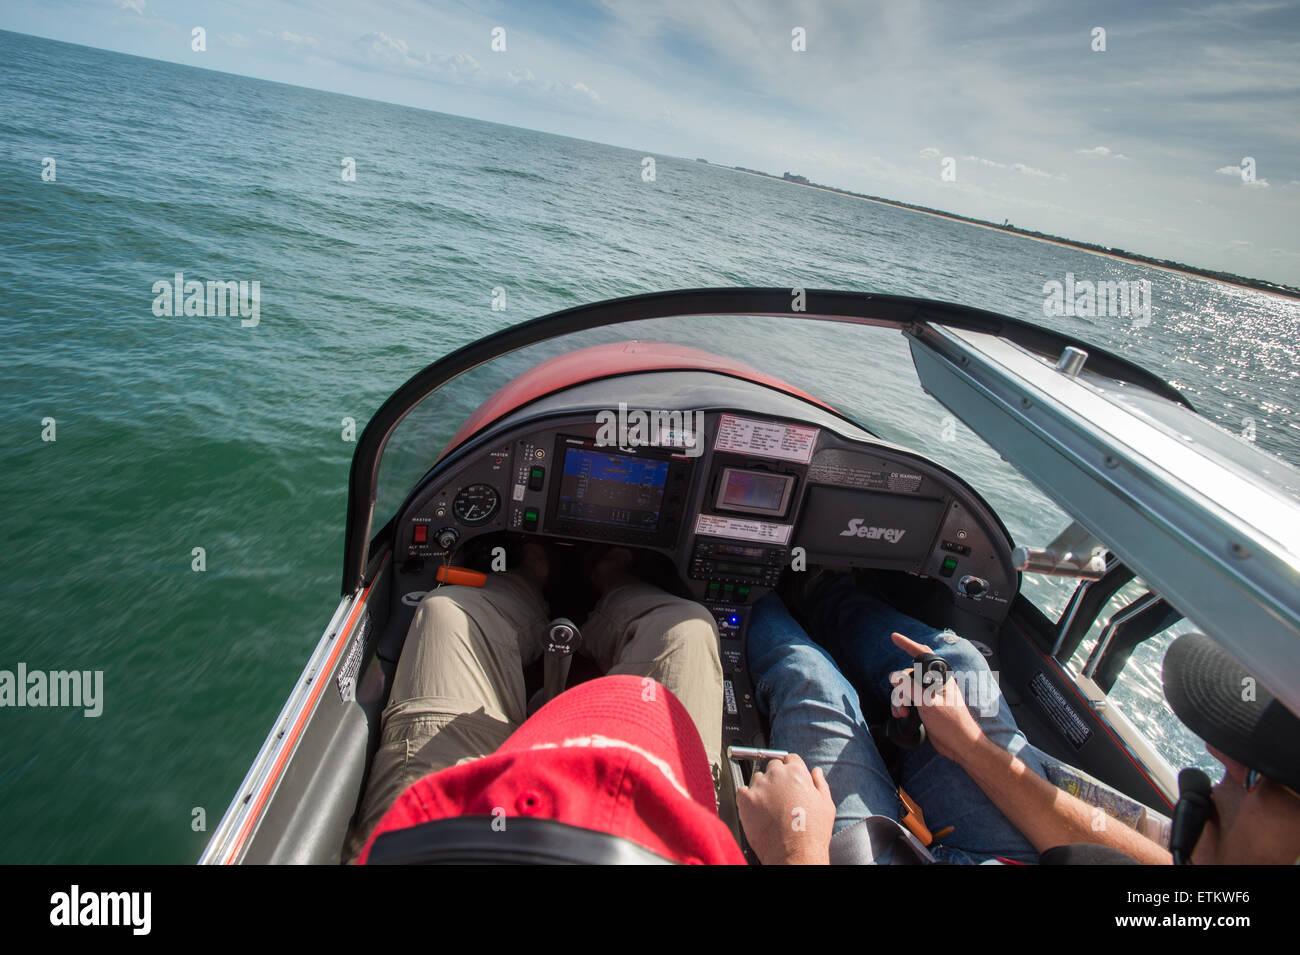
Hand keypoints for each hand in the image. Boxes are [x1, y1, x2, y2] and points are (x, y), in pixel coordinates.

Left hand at [736, 753, 834, 864]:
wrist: (795, 854)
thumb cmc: (812, 833)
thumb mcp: (826, 804)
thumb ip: (820, 783)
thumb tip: (816, 772)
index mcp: (796, 772)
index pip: (790, 758)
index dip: (791, 769)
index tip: (789, 780)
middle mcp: (776, 775)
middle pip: (773, 767)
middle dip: (776, 779)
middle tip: (780, 797)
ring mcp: (759, 786)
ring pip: (757, 778)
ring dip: (762, 788)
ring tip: (770, 808)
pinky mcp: (745, 800)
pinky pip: (742, 791)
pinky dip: (747, 799)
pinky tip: (758, 811)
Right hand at [889, 632, 984, 762]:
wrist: (960, 745)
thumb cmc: (952, 724)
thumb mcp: (928, 704)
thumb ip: (909, 688)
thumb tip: (893, 676)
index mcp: (940, 678)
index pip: (923, 654)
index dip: (908, 645)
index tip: (894, 637)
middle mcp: (934, 684)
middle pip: (908, 675)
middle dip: (899, 687)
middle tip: (901, 703)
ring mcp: (929, 696)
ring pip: (906, 689)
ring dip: (899, 700)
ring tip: (902, 713)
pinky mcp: (926, 707)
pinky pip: (908, 700)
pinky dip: (902, 706)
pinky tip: (903, 716)